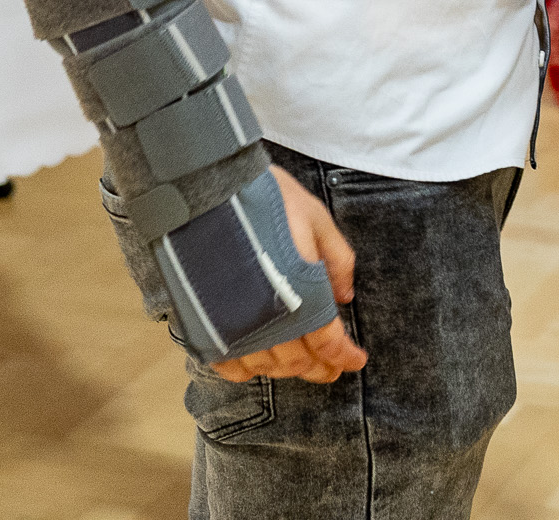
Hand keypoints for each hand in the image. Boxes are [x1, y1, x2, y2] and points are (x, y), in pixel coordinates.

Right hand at [210, 166, 364, 383]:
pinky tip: (257, 361)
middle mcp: (266, 319)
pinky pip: (227, 364)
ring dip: (286, 369)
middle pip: (297, 361)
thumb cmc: (267, 199)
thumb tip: (345, 298)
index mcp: (300, 294)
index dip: (344, 356)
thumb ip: (338, 261)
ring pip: (265, 367)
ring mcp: (232, 326)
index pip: (327, 342)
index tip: (356, 361)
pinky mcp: (203, 325)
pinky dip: (246, 370)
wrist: (207, 188)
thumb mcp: (318, 219)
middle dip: (319, 367)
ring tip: (299, 364)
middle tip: (331, 368)